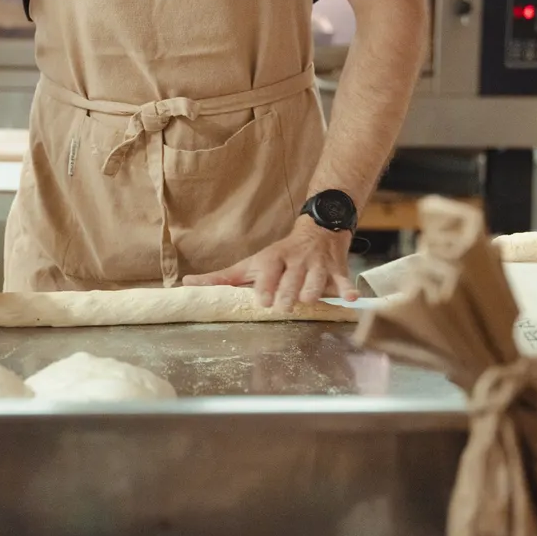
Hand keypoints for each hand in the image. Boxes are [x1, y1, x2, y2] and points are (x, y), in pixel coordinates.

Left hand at [183, 216, 359, 309]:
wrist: (319, 230)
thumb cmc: (279, 256)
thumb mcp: (251, 263)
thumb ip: (222, 278)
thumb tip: (186, 284)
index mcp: (273, 259)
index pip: (268, 272)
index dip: (265, 286)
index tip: (262, 301)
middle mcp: (295, 261)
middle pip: (291, 280)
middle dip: (288, 293)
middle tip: (284, 305)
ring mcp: (316, 267)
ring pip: (315, 281)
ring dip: (312, 291)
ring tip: (307, 299)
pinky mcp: (336, 271)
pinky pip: (342, 281)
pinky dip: (346, 290)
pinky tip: (351, 300)